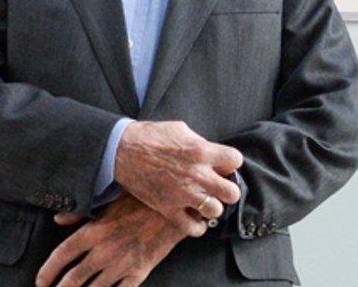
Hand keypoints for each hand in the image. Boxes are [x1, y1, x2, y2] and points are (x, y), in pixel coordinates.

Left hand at [35, 194, 187, 286]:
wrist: (180, 207)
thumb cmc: (146, 198)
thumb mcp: (113, 198)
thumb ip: (83, 211)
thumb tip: (59, 219)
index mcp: (96, 231)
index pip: (61, 256)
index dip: (47, 272)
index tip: (41, 282)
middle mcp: (106, 251)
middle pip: (72, 280)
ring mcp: (123, 264)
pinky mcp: (140, 272)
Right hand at [114, 120, 241, 234]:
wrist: (121, 151)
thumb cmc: (152, 136)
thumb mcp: (183, 130)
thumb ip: (203, 144)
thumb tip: (215, 155)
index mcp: (202, 152)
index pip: (236, 161)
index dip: (231, 162)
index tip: (224, 164)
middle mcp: (197, 175)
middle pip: (232, 192)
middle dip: (228, 189)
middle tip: (219, 186)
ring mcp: (183, 195)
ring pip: (216, 212)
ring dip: (213, 206)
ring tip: (206, 201)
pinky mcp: (167, 209)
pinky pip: (192, 228)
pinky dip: (197, 226)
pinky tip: (195, 218)